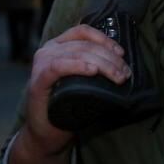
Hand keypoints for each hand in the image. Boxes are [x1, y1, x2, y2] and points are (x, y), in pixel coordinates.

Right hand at [14, 25, 130, 161]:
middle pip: (84, 45)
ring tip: (117, 76)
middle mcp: (48, 50)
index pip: (83, 32)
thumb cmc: (66, 104)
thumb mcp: (81, 78)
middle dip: (109, 58)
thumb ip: (92, 63)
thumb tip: (119, 60)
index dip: (104, 39)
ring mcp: (41, 64)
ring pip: (77, 55)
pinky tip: (92, 71)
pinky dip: (78, 66)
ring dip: (102, 64)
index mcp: (58, 45)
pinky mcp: (38, 81)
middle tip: (125, 73)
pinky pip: (58, 67)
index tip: (121, 53)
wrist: (45, 132)